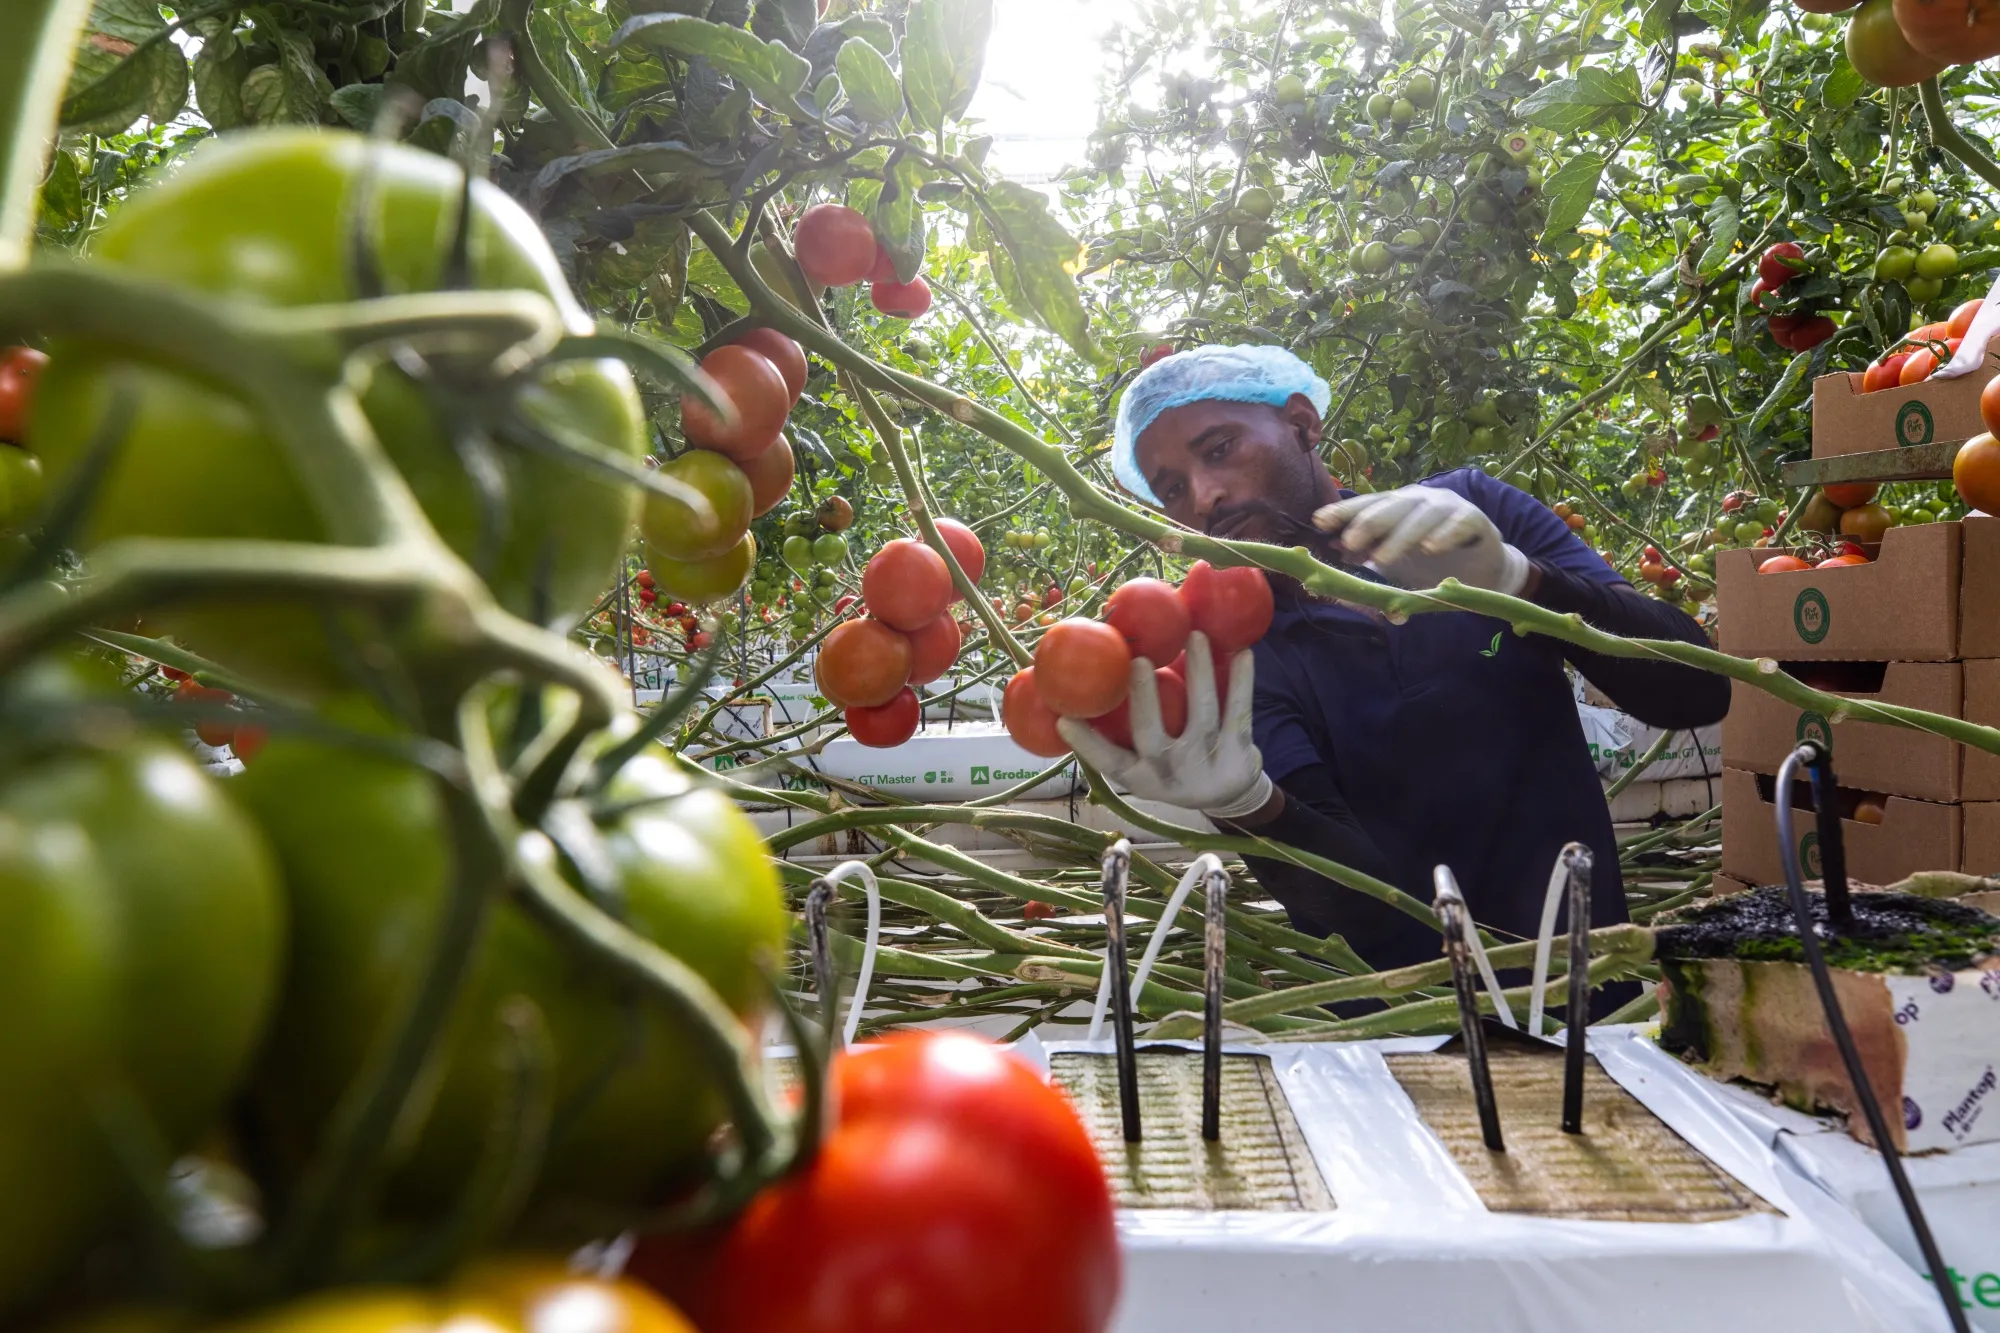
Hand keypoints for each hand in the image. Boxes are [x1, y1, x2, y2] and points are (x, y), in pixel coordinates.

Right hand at [1057, 632, 1272, 819]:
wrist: (1230, 797)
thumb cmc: (1173, 767)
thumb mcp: (1145, 766)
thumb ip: (1119, 737)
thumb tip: (1079, 692)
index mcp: (1141, 776)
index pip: (1108, 761)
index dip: (1086, 743)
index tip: (1065, 718)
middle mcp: (1170, 772)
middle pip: (1152, 734)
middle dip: (1144, 698)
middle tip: (1139, 661)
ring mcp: (1206, 761)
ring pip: (1202, 713)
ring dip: (1200, 672)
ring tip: (1196, 636)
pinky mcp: (1238, 751)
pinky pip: (1240, 711)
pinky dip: (1242, 681)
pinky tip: (1243, 653)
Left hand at [1313, 485, 1530, 594]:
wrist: (1481, 573)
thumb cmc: (1431, 566)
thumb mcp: (1394, 569)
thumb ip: (1368, 567)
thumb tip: (1336, 571)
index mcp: (1396, 508)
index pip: (1367, 505)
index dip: (1344, 512)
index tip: (1320, 521)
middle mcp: (1421, 502)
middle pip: (1392, 505)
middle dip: (1368, 523)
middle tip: (1348, 544)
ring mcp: (1449, 508)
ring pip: (1423, 515)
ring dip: (1401, 535)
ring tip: (1382, 558)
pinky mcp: (1476, 520)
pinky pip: (1460, 523)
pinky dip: (1446, 534)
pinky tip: (1431, 549)